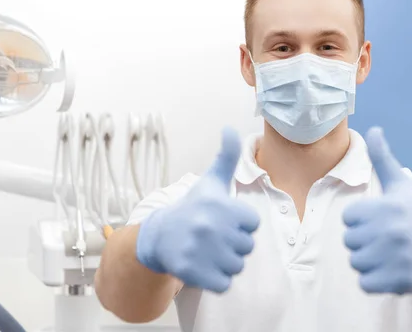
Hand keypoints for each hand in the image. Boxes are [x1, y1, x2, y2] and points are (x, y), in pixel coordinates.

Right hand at [136, 127, 259, 292]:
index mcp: (220, 205)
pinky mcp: (193, 273)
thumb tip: (230, 127)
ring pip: (237, 267)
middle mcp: (210, 227)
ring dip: (225, 262)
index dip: (239, 224)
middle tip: (212, 237)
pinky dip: (216, 279)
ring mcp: (201, 251)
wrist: (159, 237)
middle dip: (232, 244)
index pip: (253, 224)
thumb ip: (226, 157)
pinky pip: (224, 284)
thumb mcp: (210, 182)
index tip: (221, 219)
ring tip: (207, 250)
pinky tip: (202, 265)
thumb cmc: (191, 208)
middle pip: (247, 247)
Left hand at [342, 127, 411, 293]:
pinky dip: (375, 280)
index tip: (381, 220)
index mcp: (384, 207)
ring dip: (369, 261)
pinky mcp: (397, 280)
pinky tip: (391, 269)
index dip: (362, 221)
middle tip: (387, 239)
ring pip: (356, 262)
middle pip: (349, 241)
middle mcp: (389, 231)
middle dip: (365, 242)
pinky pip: (365, 283)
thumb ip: (382, 157)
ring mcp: (394, 258)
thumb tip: (374, 129)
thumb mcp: (400, 184)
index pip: (348, 218)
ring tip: (390, 254)